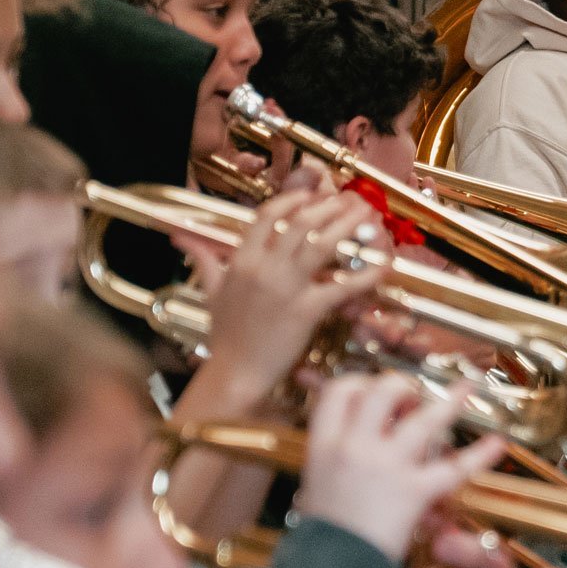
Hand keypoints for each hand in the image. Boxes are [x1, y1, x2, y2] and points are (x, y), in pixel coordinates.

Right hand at [185, 186, 384, 399]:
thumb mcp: (211, 293)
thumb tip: (182, 238)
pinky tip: (384, 266)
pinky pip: (342, 286)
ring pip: (322, 244)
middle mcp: (264, 268)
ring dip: (348, 226)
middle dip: (329, 207)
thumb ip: (204, 260)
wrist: (236, 372)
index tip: (312, 195)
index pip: (266, 216)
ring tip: (367, 216)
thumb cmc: (225, 336)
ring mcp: (286, 288)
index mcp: (241, 261)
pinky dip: (366, 275)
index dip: (292, 200)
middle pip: (300, 222)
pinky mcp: (307, 310)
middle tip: (350, 201)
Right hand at [294, 372, 501, 559]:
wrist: (329, 566)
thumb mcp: (315, 482)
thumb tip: (358, 437)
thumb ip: (336, 454)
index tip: (375, 387)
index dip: (363, 382)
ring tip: (466, 388)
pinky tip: (497, 444)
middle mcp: (356, 446)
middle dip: (403, 386)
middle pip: (383, 391)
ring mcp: (387, 466)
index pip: (342, 390)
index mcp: (325, 443)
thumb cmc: (324, 530)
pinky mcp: (414, 491)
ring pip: (424, 420)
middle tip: (414, 395)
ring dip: (450, 402)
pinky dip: (480, 456)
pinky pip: (454, 469)